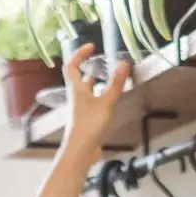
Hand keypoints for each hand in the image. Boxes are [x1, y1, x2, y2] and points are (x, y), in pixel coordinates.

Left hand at [59, 43, 129, 164]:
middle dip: (90, 67)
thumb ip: (116, 84)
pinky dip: (101, 95)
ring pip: (88, 89)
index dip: (79, 54)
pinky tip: (111, 97)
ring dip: (98, 81)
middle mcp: (76, 96)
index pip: (72, 65)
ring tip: (111, 75)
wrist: (81, 150)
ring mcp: (81, 107)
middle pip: (80, 77)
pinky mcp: (87, 118)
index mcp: (76, 88)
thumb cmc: (89, 124)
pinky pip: (94, 101)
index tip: (91, 46)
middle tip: (103, 60)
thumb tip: (124, 64)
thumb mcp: (106, 102)